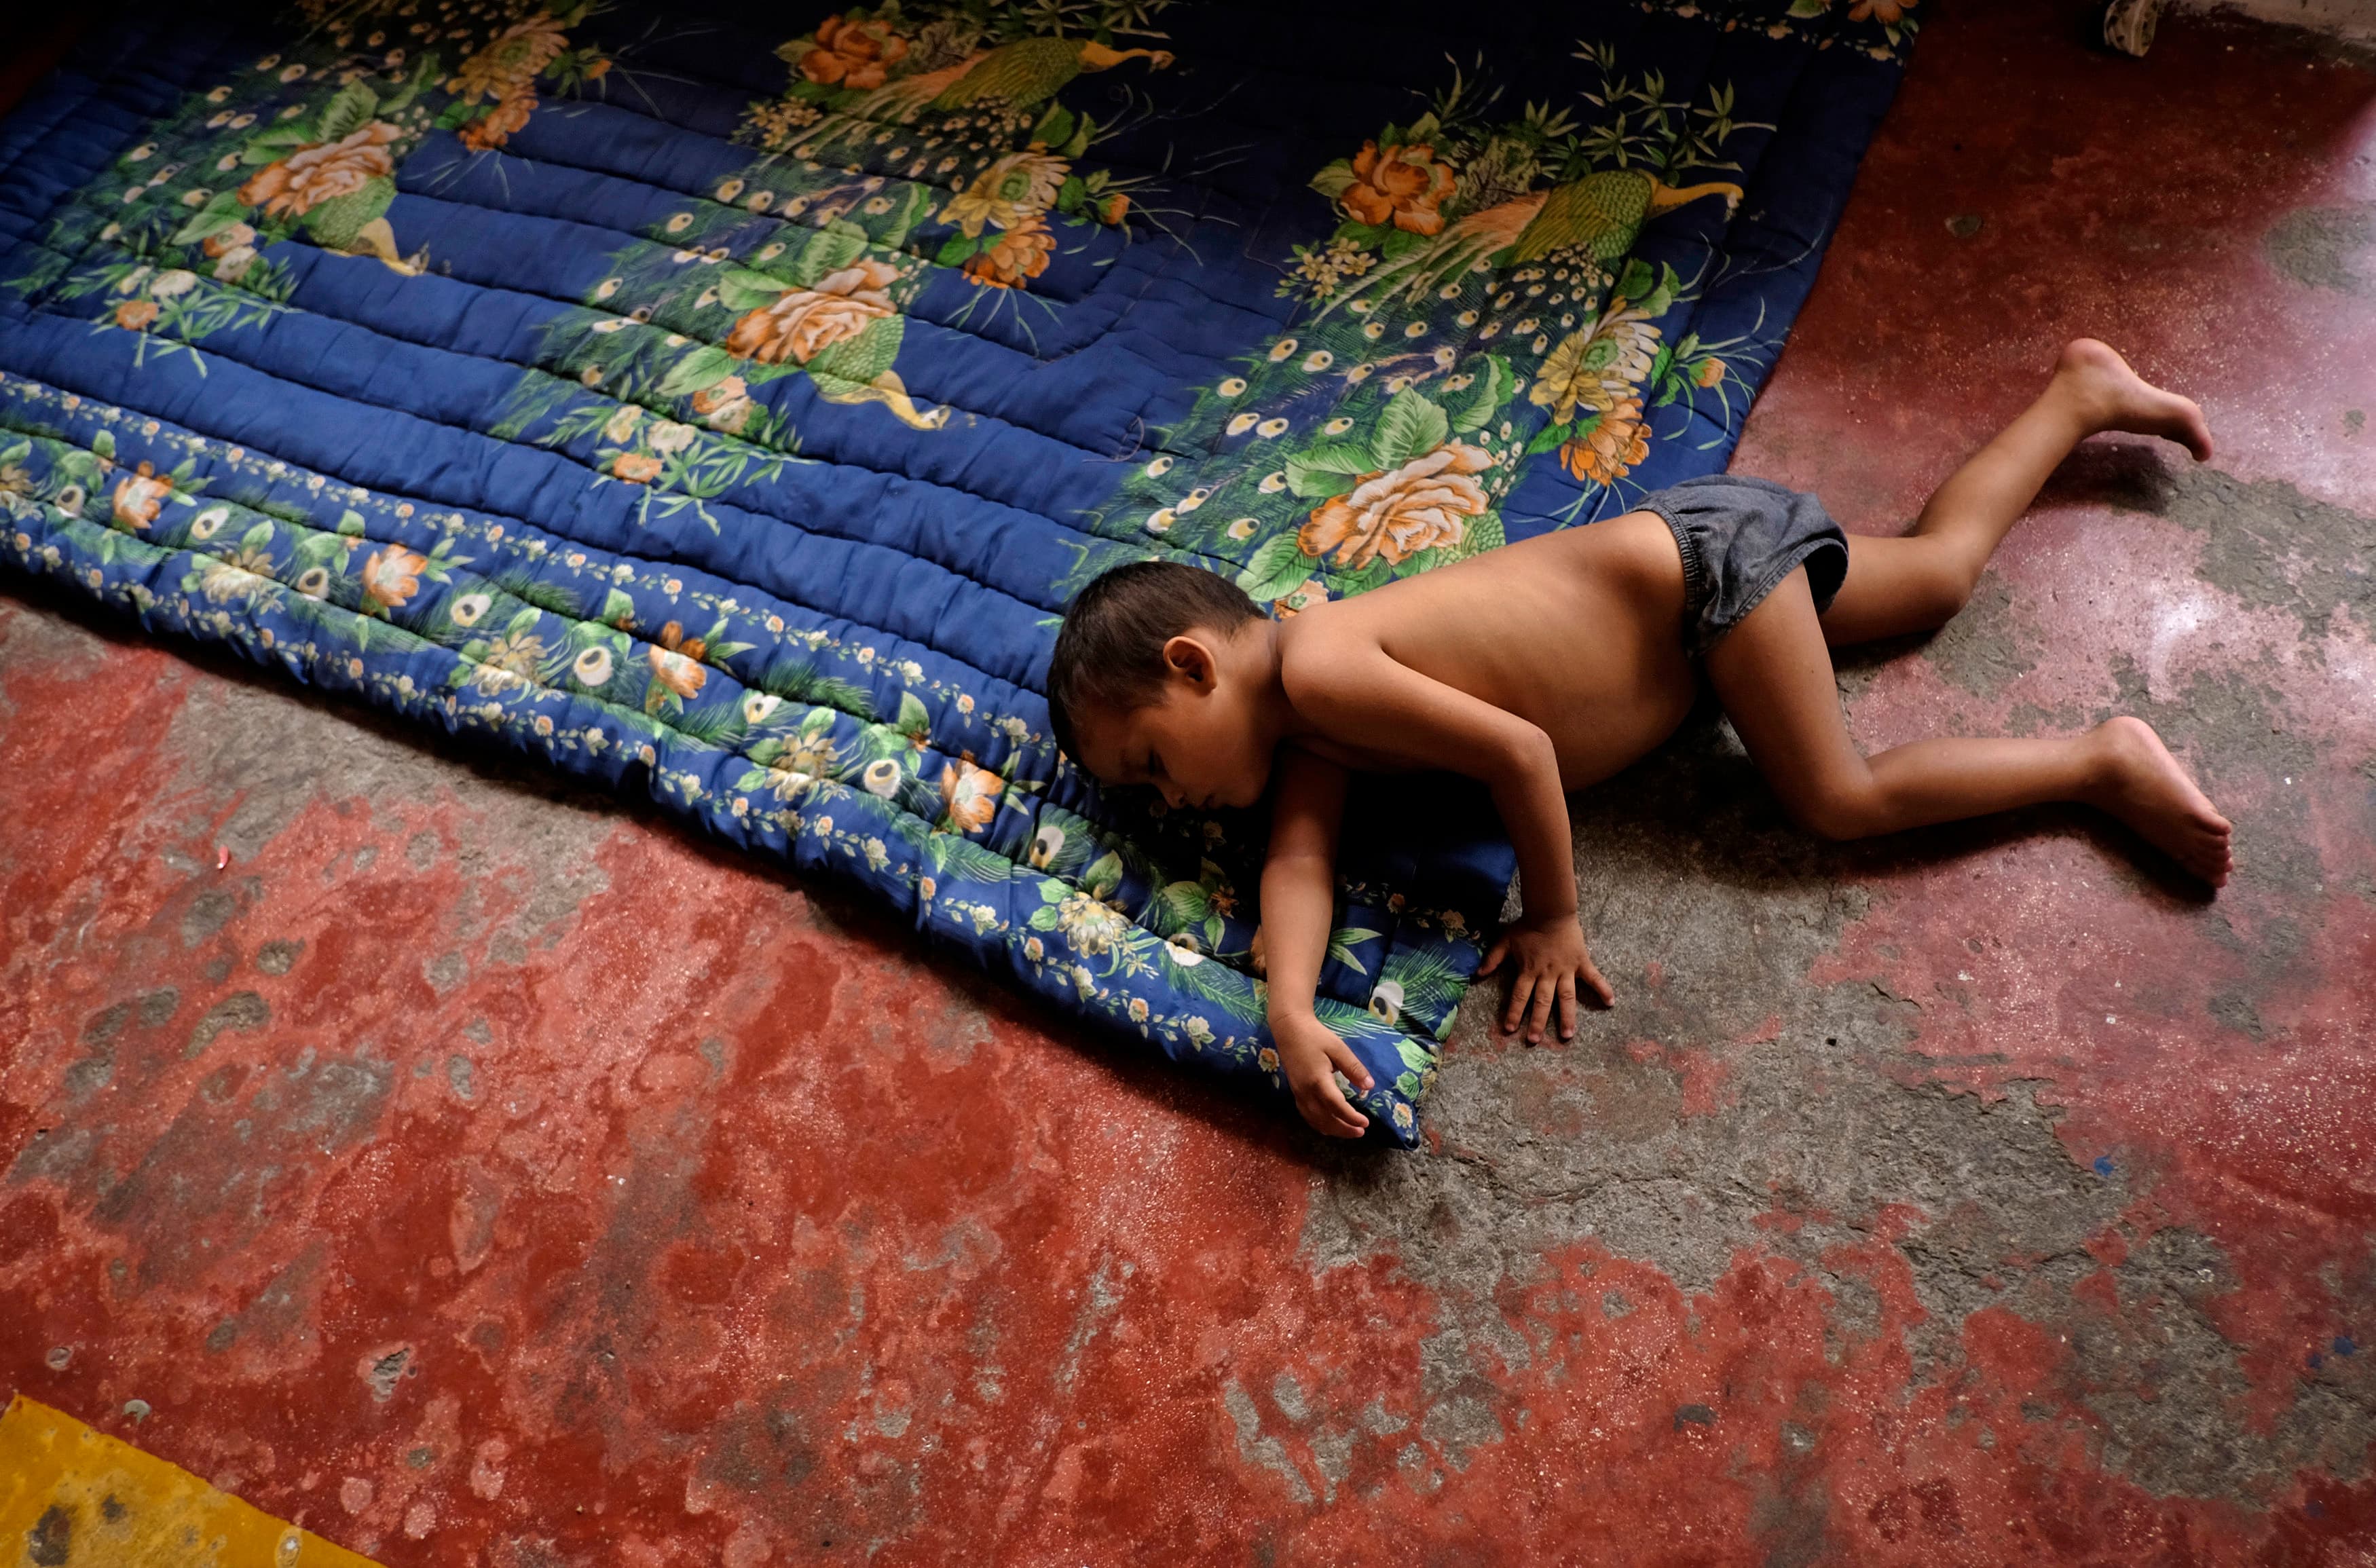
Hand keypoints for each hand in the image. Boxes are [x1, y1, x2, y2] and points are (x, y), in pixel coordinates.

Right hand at [1271, 1009, 1373, 1138]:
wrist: (1289, 1029)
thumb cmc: (1315, 1036)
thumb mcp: (1338, 1048)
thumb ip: (1353, 1068)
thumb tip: (1369, 1086)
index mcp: (1318, 1081)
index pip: (1336, 1106)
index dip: (1351, 1118)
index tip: (1365, 1123)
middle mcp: (1306, 1092)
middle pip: (1325, 1119)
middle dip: (1344, 1129)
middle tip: (1361, 1132)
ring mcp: (1298, 1094)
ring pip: (1315, 1120)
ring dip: (1332, 1129)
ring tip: (1349, 1131)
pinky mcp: (1295, 1092)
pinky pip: (1306, 1115)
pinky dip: (1319, 1124)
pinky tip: (1329, 1125)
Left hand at [1480, 913, 1613, 1042]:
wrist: (1550, 910)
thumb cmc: (1527, 926)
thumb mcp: (1506, 941)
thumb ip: (1492, 959)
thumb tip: (1477, 974)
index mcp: (1528, 970)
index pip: (1519, 996)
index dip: (1513, 1012)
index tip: (1509, 1029)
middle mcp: (1547, 974)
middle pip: (1541, 1001)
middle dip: (1537, 1022)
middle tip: (1535, 1040)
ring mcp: (1566, 970)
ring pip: (1566, 997)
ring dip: (1567, 1016)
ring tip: (1567, 1035)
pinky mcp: (1581, 963)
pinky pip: (1594, 978)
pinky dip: (1603, 989)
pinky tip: (1611, 1002)